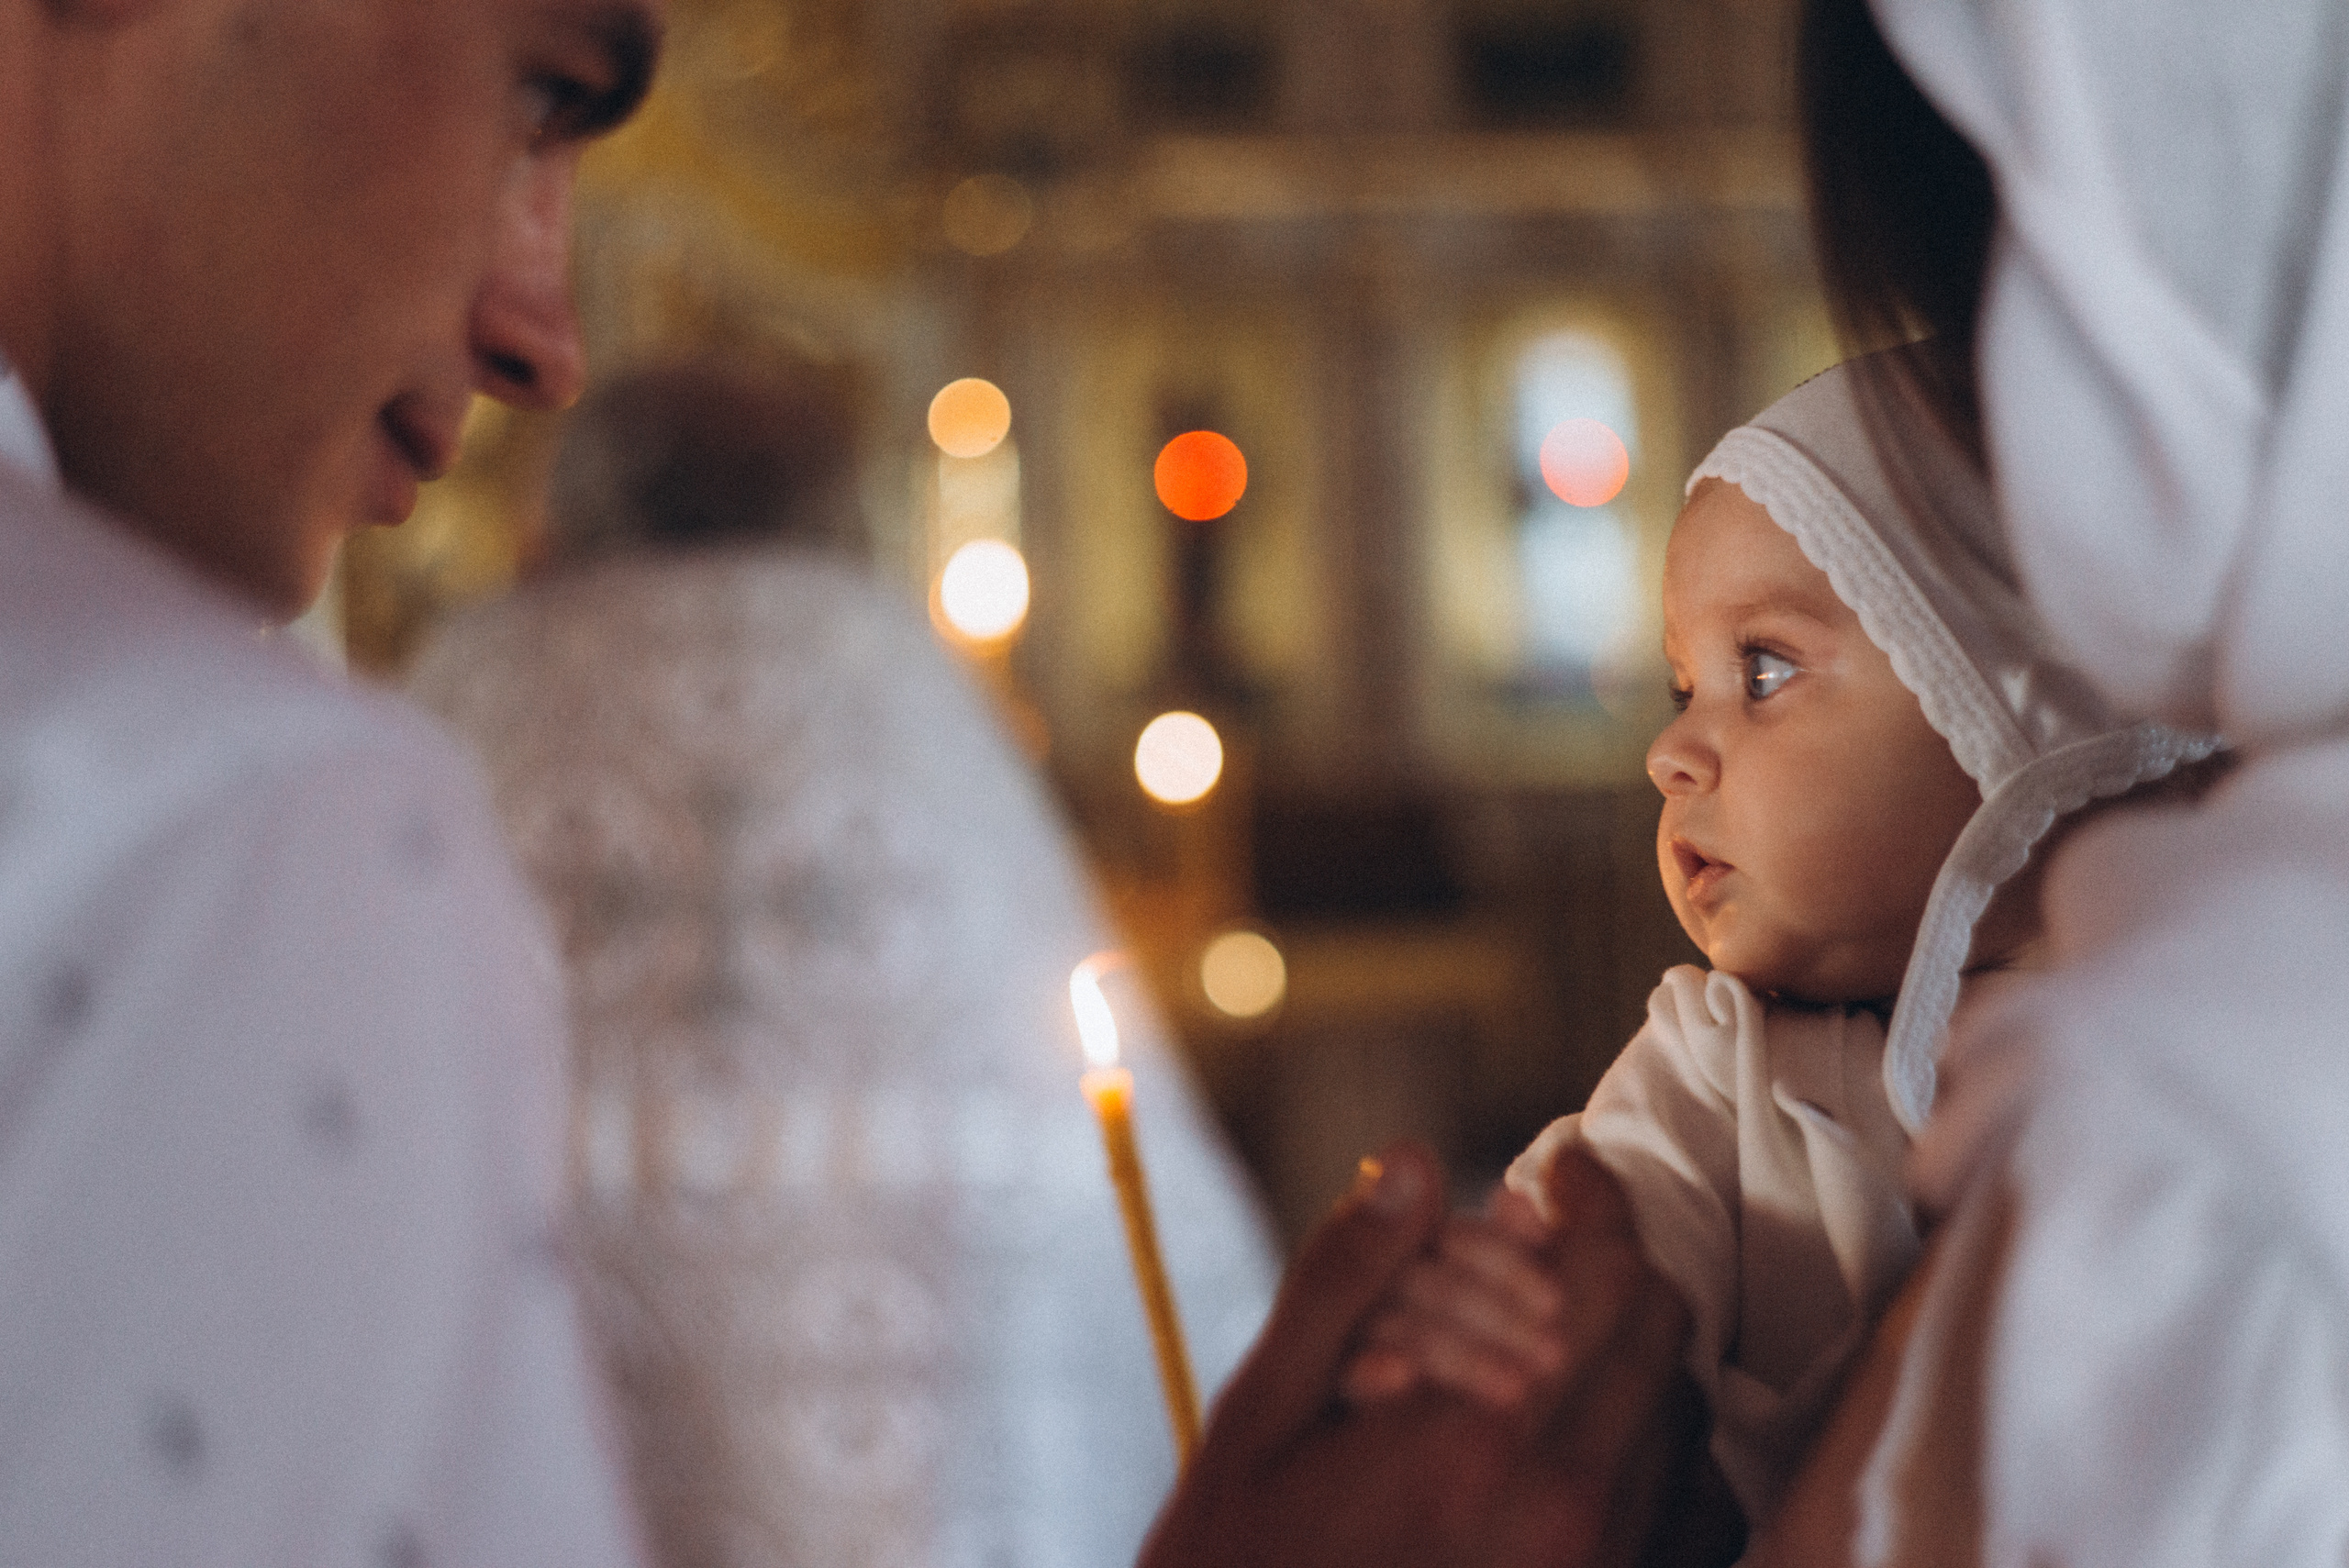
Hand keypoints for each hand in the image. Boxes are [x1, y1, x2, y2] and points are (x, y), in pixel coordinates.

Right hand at [1141, 1143, 1734, 1567]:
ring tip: (1555, 1340)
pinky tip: (1587, 1441)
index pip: (1600, 1277)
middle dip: (1610, 1264)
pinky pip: (1690, 1512)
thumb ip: (1343, 1281)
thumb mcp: (1260, 1419)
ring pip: (1683, 1418)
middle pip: (1656, 1334)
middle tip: (1549, 1242)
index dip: (1592, 1197)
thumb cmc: (1237, 1564)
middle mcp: (1563, 1514)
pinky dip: (1659, 1453)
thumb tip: (1412, 1158)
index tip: (1561, 1167)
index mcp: (1469, 1445)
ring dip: (1632, 1356)